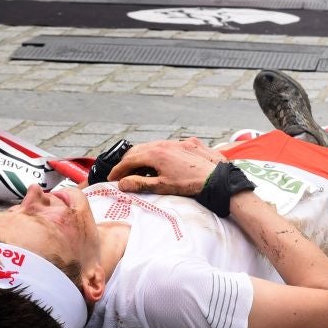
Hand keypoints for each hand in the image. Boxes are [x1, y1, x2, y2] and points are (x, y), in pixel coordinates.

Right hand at [108, 138, 225, 195]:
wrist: (216, 177)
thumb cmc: (189, 183)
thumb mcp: (162, 186)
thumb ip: (140, 184)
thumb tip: (122, 184)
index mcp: (155, 153)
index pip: (129, 160)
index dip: (118, 170)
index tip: (111, 178)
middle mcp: (164, 143)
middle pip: (138, 150)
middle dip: (127, 162)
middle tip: (121, 174)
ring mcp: (176, 141)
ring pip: (152, 146)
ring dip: (142, 157)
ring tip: (138, 169)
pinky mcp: (188, 142)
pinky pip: (167, 145)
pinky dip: (157, 153)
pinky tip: (160, 163)